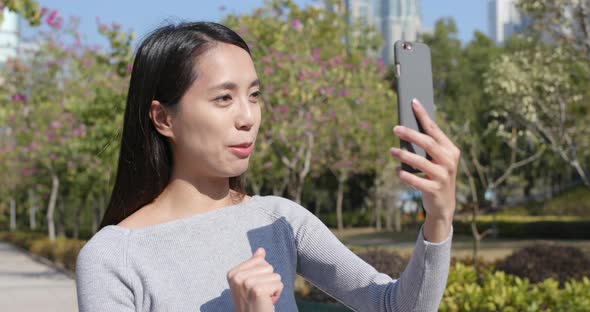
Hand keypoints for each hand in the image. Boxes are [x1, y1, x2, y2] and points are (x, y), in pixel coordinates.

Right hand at [227, 247, 283, 311]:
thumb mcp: (250, 283)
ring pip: (275, 275)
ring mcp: (246, 283)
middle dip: (269, 281)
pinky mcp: (257, 290)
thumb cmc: (253, 304)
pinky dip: (277, 294)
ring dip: (273, 288)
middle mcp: (237, 277)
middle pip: (268, 266)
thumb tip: (261, 250)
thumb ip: (255, 265)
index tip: (254, 289)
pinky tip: (267, 303)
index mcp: (232, 273)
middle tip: (259, 296)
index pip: (260, 260)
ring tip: (263, 299)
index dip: (262, 275)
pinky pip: (278, 284)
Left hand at [390, 98, 459, 221]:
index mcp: (450, 150)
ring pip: (421, 162)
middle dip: (411, 134)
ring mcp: (443, 176)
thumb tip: (405, 128)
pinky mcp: (434, 189)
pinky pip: (417, 180)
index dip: (423, 116)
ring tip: (392, 150)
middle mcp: (449, 161)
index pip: (434, 130)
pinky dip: (405, 175)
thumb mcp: (435, 160)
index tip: (413, 102)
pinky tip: (397, 170)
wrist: (443, 205)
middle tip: (395, 128)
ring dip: (405, 155)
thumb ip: (426, 147)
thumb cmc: (435, 176)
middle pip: (428, 144)